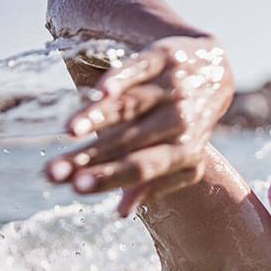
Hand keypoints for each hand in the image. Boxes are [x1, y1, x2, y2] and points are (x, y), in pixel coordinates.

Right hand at [45, 36, 233, 215]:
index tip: (77, 187)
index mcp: (186, 151)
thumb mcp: (180, 156)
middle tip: (53, 171)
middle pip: (130, 140)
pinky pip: (141, 69)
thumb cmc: (187, 125)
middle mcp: (182, 121)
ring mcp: (174, 89)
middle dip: (92, 157)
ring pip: (133, 105)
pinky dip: (123, 78)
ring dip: (100, 118)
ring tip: (69, 131)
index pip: (144, 167)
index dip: (112, 177)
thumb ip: (152, 183)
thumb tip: (121, 212)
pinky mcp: (165, 58)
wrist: (216, 72)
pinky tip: (102, 90)